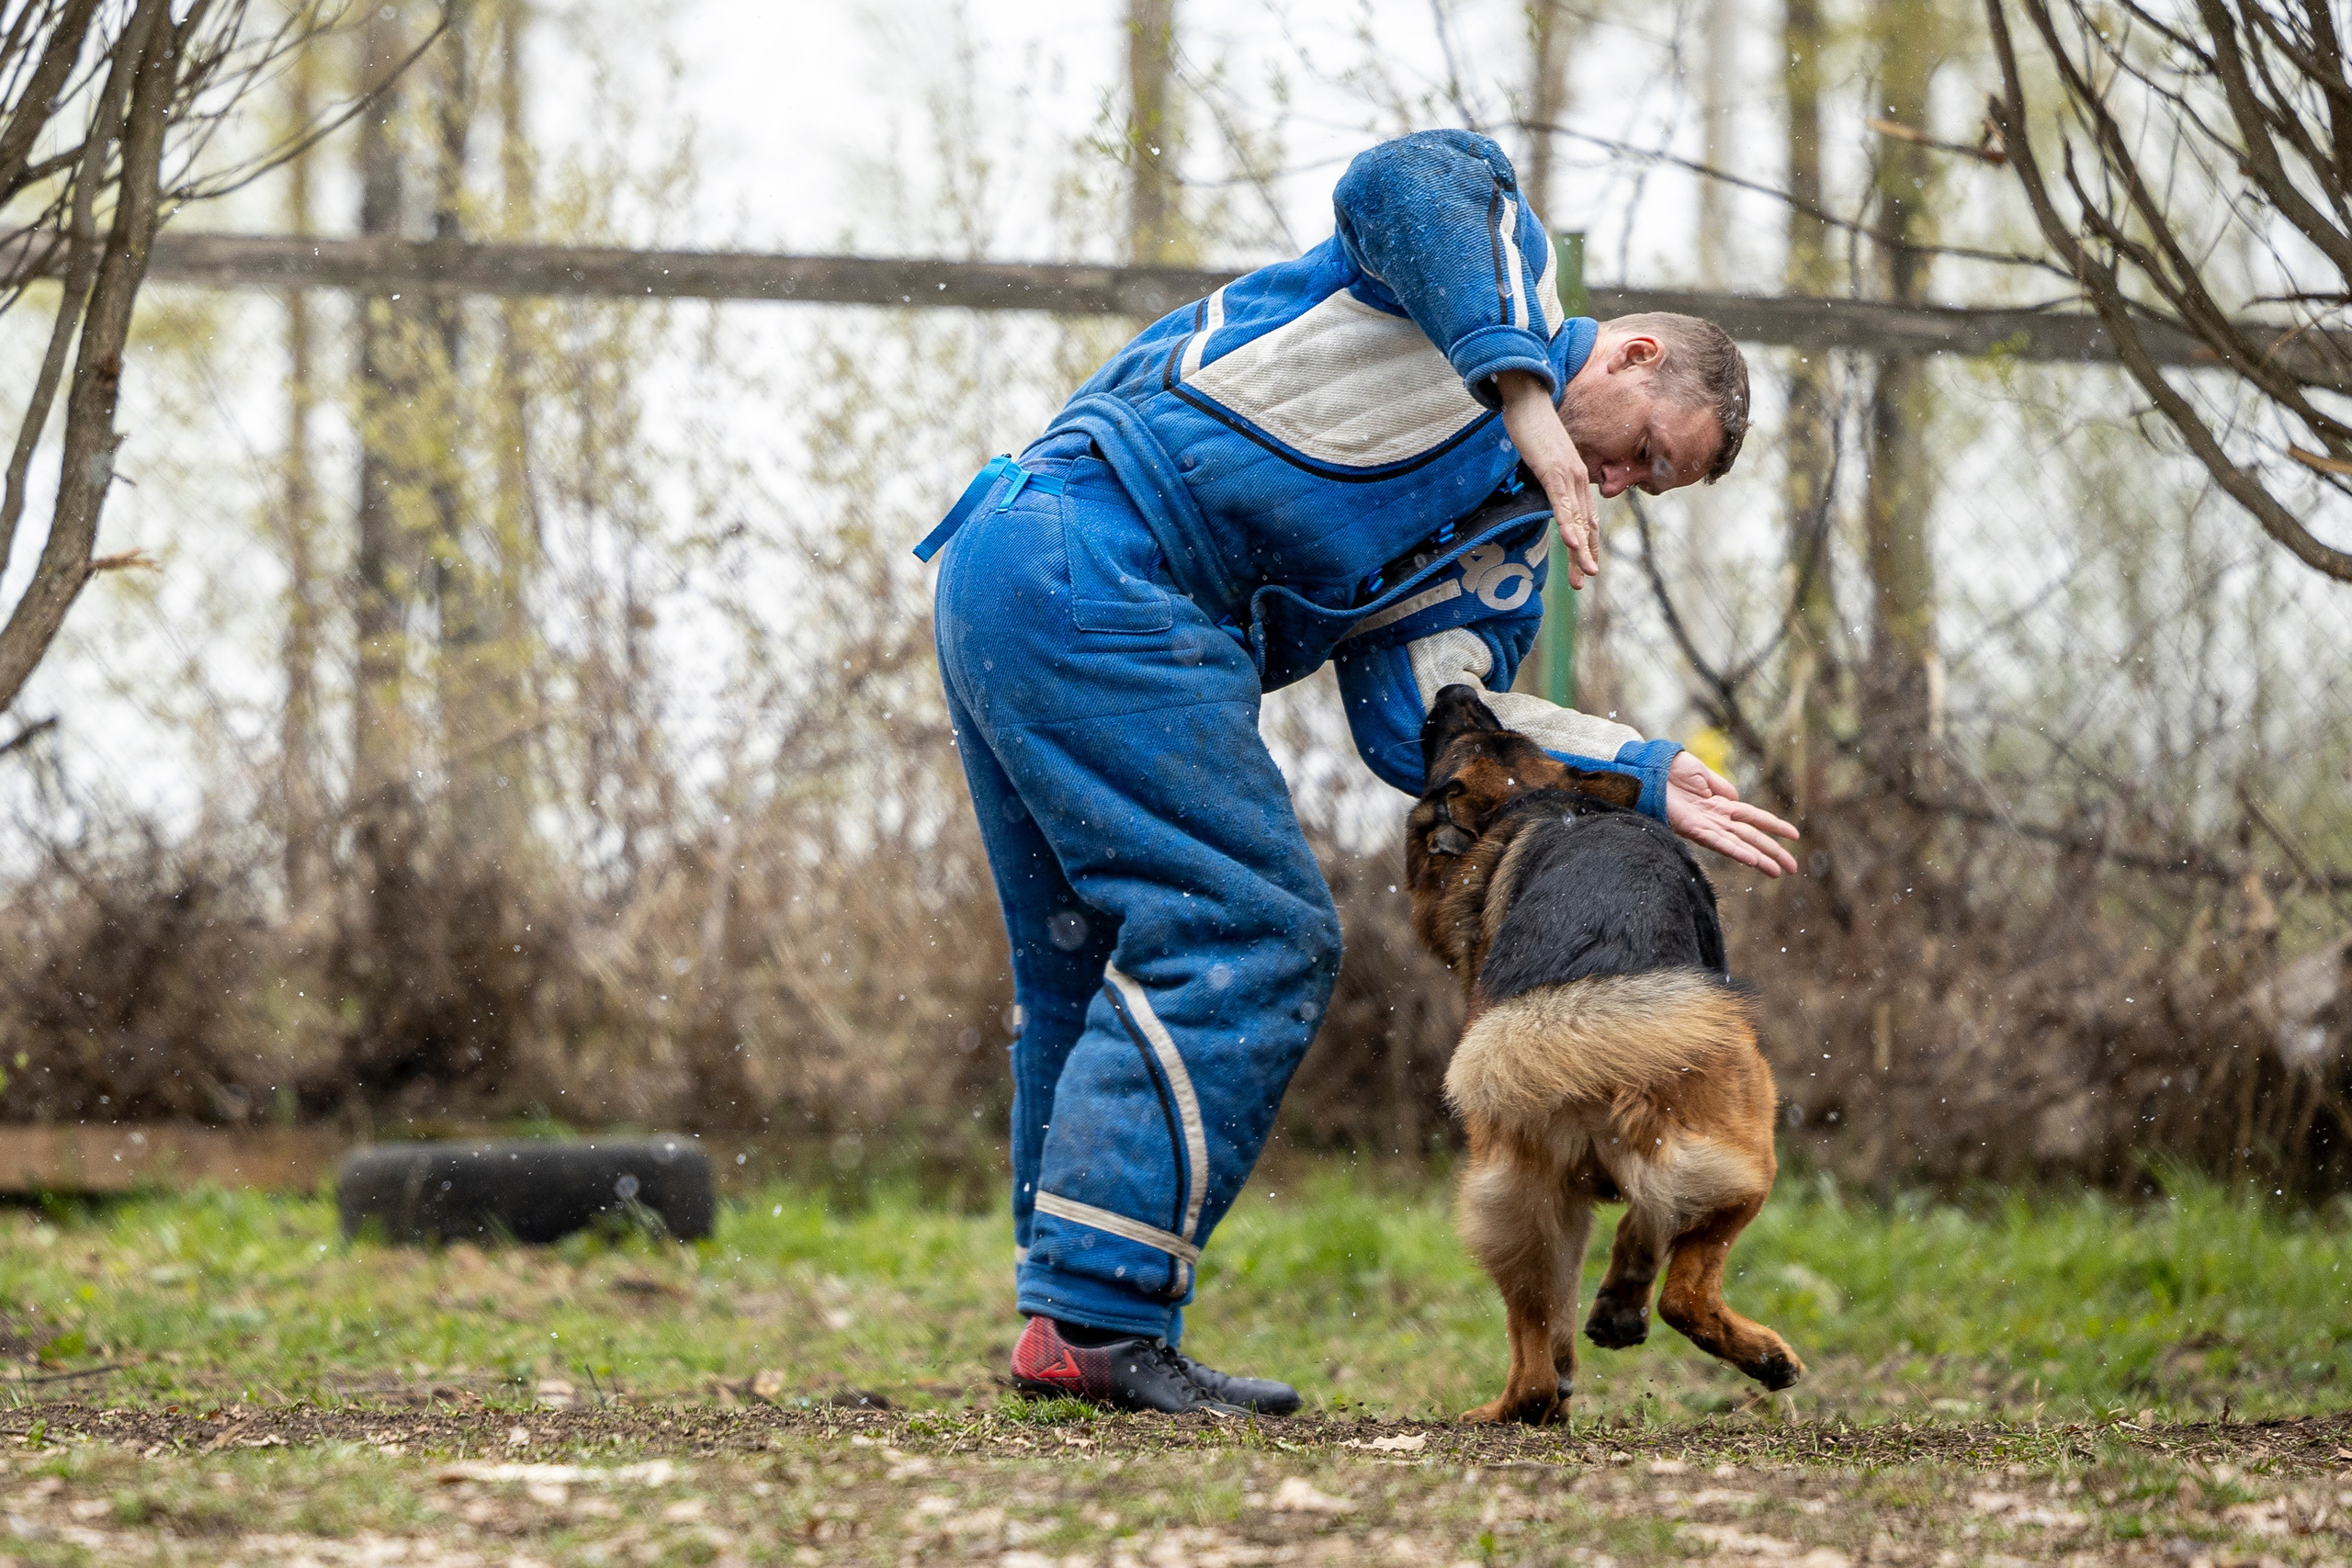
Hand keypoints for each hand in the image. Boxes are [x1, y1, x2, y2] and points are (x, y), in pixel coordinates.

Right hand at [1495, 368, 1598, 587]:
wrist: (1530, 397)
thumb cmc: (1533, 425)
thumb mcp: (1543, 456)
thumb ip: (1547, 473)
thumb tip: (1545, 486)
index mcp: (1576, 477)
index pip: (1587, 516)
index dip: (1588, 542)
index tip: (1587, 565)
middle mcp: (1578, 478)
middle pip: (1585, 523)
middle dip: (1586, 554)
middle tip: (1587, 579)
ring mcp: (1567, 475)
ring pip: (1577, 518)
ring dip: (1581, 548)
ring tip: (1585, 573)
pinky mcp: (1553, 470)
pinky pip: (1561, 503)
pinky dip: (1568, 523)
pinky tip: (1571, 542)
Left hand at [1665, 751, 1799, 877]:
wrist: (1648, 769)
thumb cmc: (1671, 770)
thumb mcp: (1702, 774)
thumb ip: (1720, 787)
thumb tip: (1736, 799)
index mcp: (1720, 805)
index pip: (1754, 818)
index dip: (1775, 826)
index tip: (1794, 837)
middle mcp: (1716, 819)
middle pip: (1752, 837)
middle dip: (1773, 852)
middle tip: (1793, 869)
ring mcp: (1705, 825)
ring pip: (1739, 844)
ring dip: (1760, 858)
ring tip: (1778, 872)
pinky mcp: (1691, 827)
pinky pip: (1717, 842)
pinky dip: (1735, 850)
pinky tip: (1751, 860)